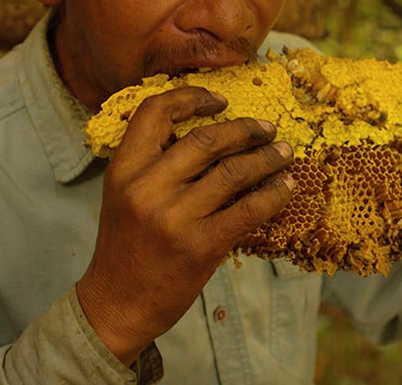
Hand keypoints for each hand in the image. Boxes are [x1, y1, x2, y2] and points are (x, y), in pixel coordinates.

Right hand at [76, 87, 294, 365]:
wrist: (116, 304)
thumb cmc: (125, 246)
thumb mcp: (122, 194)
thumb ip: (152, 163)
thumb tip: (207, 133)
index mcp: (124, 169)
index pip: (155, 111)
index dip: (191, 97)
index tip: (219, 101)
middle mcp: (147, 187)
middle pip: (206, 139)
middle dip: (245, 129)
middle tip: (267, 129)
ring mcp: (174, 217)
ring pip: (233, 171)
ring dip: (266, 158)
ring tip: (282, 154)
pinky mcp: (201, 245)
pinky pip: (248, 209)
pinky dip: (273, 194)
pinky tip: (285, 187)